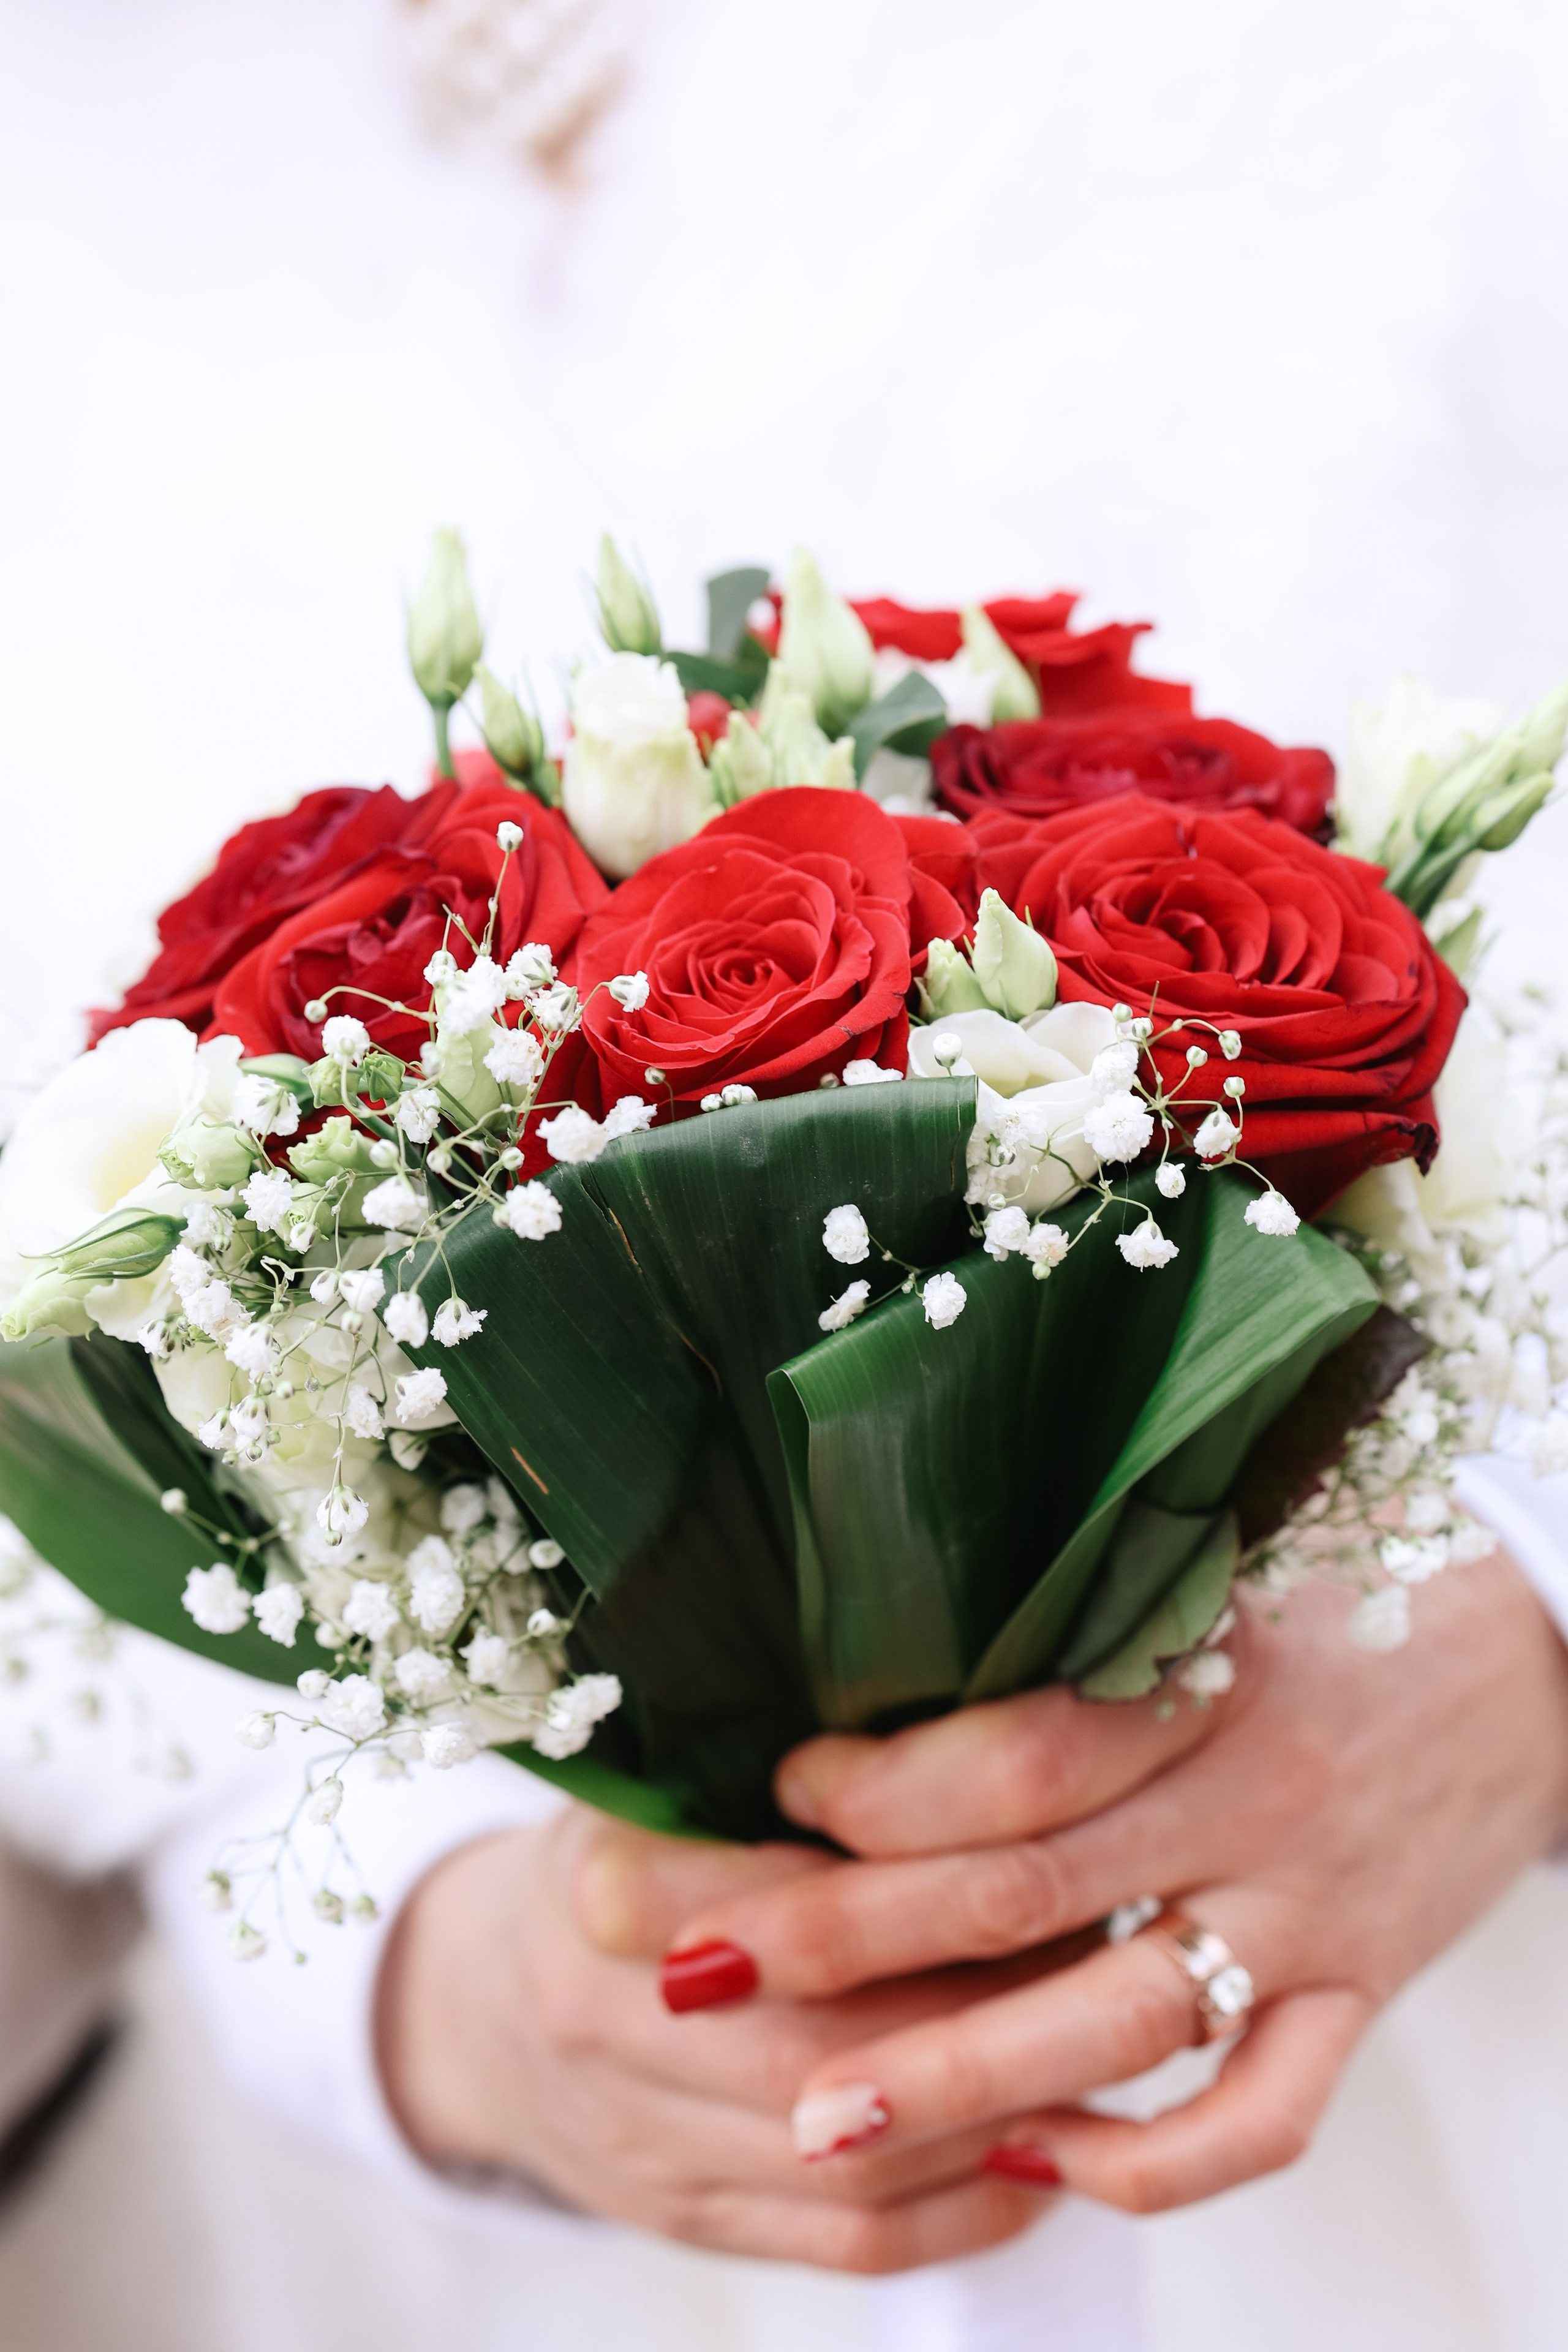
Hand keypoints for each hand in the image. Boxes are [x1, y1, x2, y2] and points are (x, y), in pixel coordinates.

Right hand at [373, 1801, 1062, 2269]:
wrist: (483, 1999)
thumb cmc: (617, 1852)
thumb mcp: (664, 1775)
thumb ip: (789, 1773)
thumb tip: (976, 1757)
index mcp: (604, 1880)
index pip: (793, 1907)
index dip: (930, 1896)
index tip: (1041, 1860)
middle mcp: (605, 2019)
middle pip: (828, 2047)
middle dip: (979, 2020)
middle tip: (1099, 1966)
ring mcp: (640, 2138)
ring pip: (850, 2162)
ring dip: (989, 2123)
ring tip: (1094, 2063)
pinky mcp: (683, 2221)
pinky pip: (846, 2242)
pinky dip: (960, 2212)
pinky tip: (1040, 2164)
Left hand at [663, 1550, 1567, 2210]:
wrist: (1535, 1663)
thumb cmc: (1345, 1604)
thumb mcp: (1218, 1578)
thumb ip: (1079, 1628)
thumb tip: (889, 1672)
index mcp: (1206, 1671)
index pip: (1017, 1752)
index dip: (881, 1786)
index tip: (772, 1791)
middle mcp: (1253, 1798)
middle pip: (1023, 1889)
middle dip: (845, 1940)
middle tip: (696, 1970)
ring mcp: (1312, 1916)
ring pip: (1116, 2022)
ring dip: (954, 2078)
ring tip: (814, 2117)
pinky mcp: (1364, 2000)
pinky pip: (1260, 2117)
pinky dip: (1146, 2158)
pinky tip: (1036, 2165)